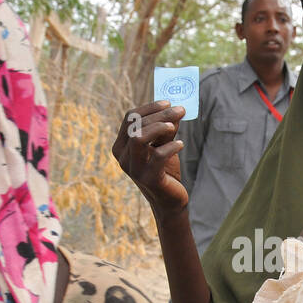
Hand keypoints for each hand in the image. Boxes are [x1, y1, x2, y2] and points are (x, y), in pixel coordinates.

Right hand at [111, 100, 189, 219]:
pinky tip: (180, 144)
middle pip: (136, 125)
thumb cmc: (164, 169)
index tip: (168, 102)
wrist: (170, 199)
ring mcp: (133, 169)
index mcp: (121, 145)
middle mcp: (122, 157)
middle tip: (180, 110)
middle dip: (160, 114)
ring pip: (138, 138)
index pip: (130, 118)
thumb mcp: (163, 144)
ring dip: (158, 127)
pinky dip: (171, 146)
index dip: (149, 107)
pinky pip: (158, 156)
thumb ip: (166, 128)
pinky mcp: (148, 179)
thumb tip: (176, 109)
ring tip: (175, 127)